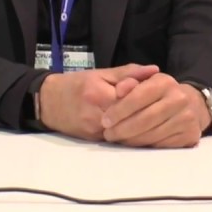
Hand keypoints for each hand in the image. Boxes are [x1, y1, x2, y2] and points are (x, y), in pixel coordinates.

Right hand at [38, 64, 159, 140]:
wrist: (47, 102)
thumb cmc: (75, 84)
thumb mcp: (101, 73)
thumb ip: (128, 73)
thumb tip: (155, 70)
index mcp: (99, 94)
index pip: (132, 99)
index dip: (148, 98)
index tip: (160, 95)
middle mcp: (97, 115)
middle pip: (131, 118)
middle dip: (148, 114)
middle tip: (164, 111)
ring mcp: (95, 131)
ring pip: (127, 132)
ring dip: (142, 127)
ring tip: (157, 120)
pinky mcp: (94, 141)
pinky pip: (118, 139)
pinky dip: (130, 134)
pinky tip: (142, 129)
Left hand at [100, 73, 210, 148]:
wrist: (192, 105)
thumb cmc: (160, 94)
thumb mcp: (144, 82)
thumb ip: (128, 81)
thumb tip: (119, 90)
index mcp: (165, 82)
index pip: (138, 96)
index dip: (120, 110)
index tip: (105, 121)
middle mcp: (178, 98)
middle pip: (145, 118)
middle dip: (122, 128)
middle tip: (108, 134)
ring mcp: (186, 118)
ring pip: (152, 134)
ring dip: (131, 139)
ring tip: (118, 139)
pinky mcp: (189, 135)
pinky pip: (161, 144)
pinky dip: (145, 145)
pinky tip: (134, 143)